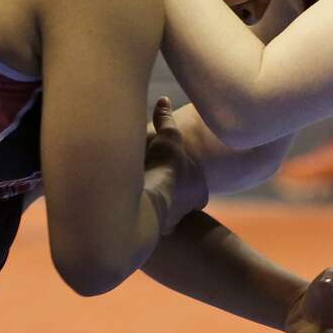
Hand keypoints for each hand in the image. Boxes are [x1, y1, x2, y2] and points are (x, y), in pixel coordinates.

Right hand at [144, 96, 207, 232]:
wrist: (148, 200)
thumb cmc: (163, 168)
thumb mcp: (167, 138)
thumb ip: (165, 120)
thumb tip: (164, 100)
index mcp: (200, 191)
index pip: (197, 184)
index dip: (185, 174)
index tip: (172, 168)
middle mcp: (189, 210)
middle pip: (183, 198)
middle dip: (172, 189)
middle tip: (157, 178)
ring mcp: (172, 223)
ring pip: (166, 211)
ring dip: (157, 201)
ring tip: (143, 189)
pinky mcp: (152, 232)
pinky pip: (149, 220)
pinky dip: (142, 212)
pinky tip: (132, 204)